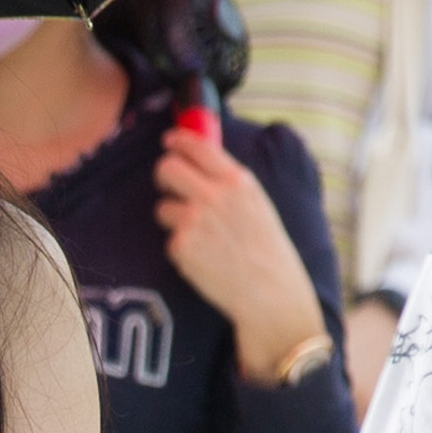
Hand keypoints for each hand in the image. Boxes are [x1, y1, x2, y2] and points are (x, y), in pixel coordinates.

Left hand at [154, 116, 318, 372]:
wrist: (269, 291)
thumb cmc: (266, 249)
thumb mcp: (256, 203)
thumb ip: (228, 182)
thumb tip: (199, 162)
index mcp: (236, 180)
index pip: (196, 146)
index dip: (178, 141)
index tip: (169, 142)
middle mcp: (213, 195)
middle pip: (167, 167)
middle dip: (164, 175)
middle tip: (169, 185)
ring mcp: (194, 221)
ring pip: (162, 206)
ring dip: (173, 217)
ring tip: (199, 235)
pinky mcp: (180, 246)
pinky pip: (169, 238)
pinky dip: (181, 247)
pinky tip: (203, 257)